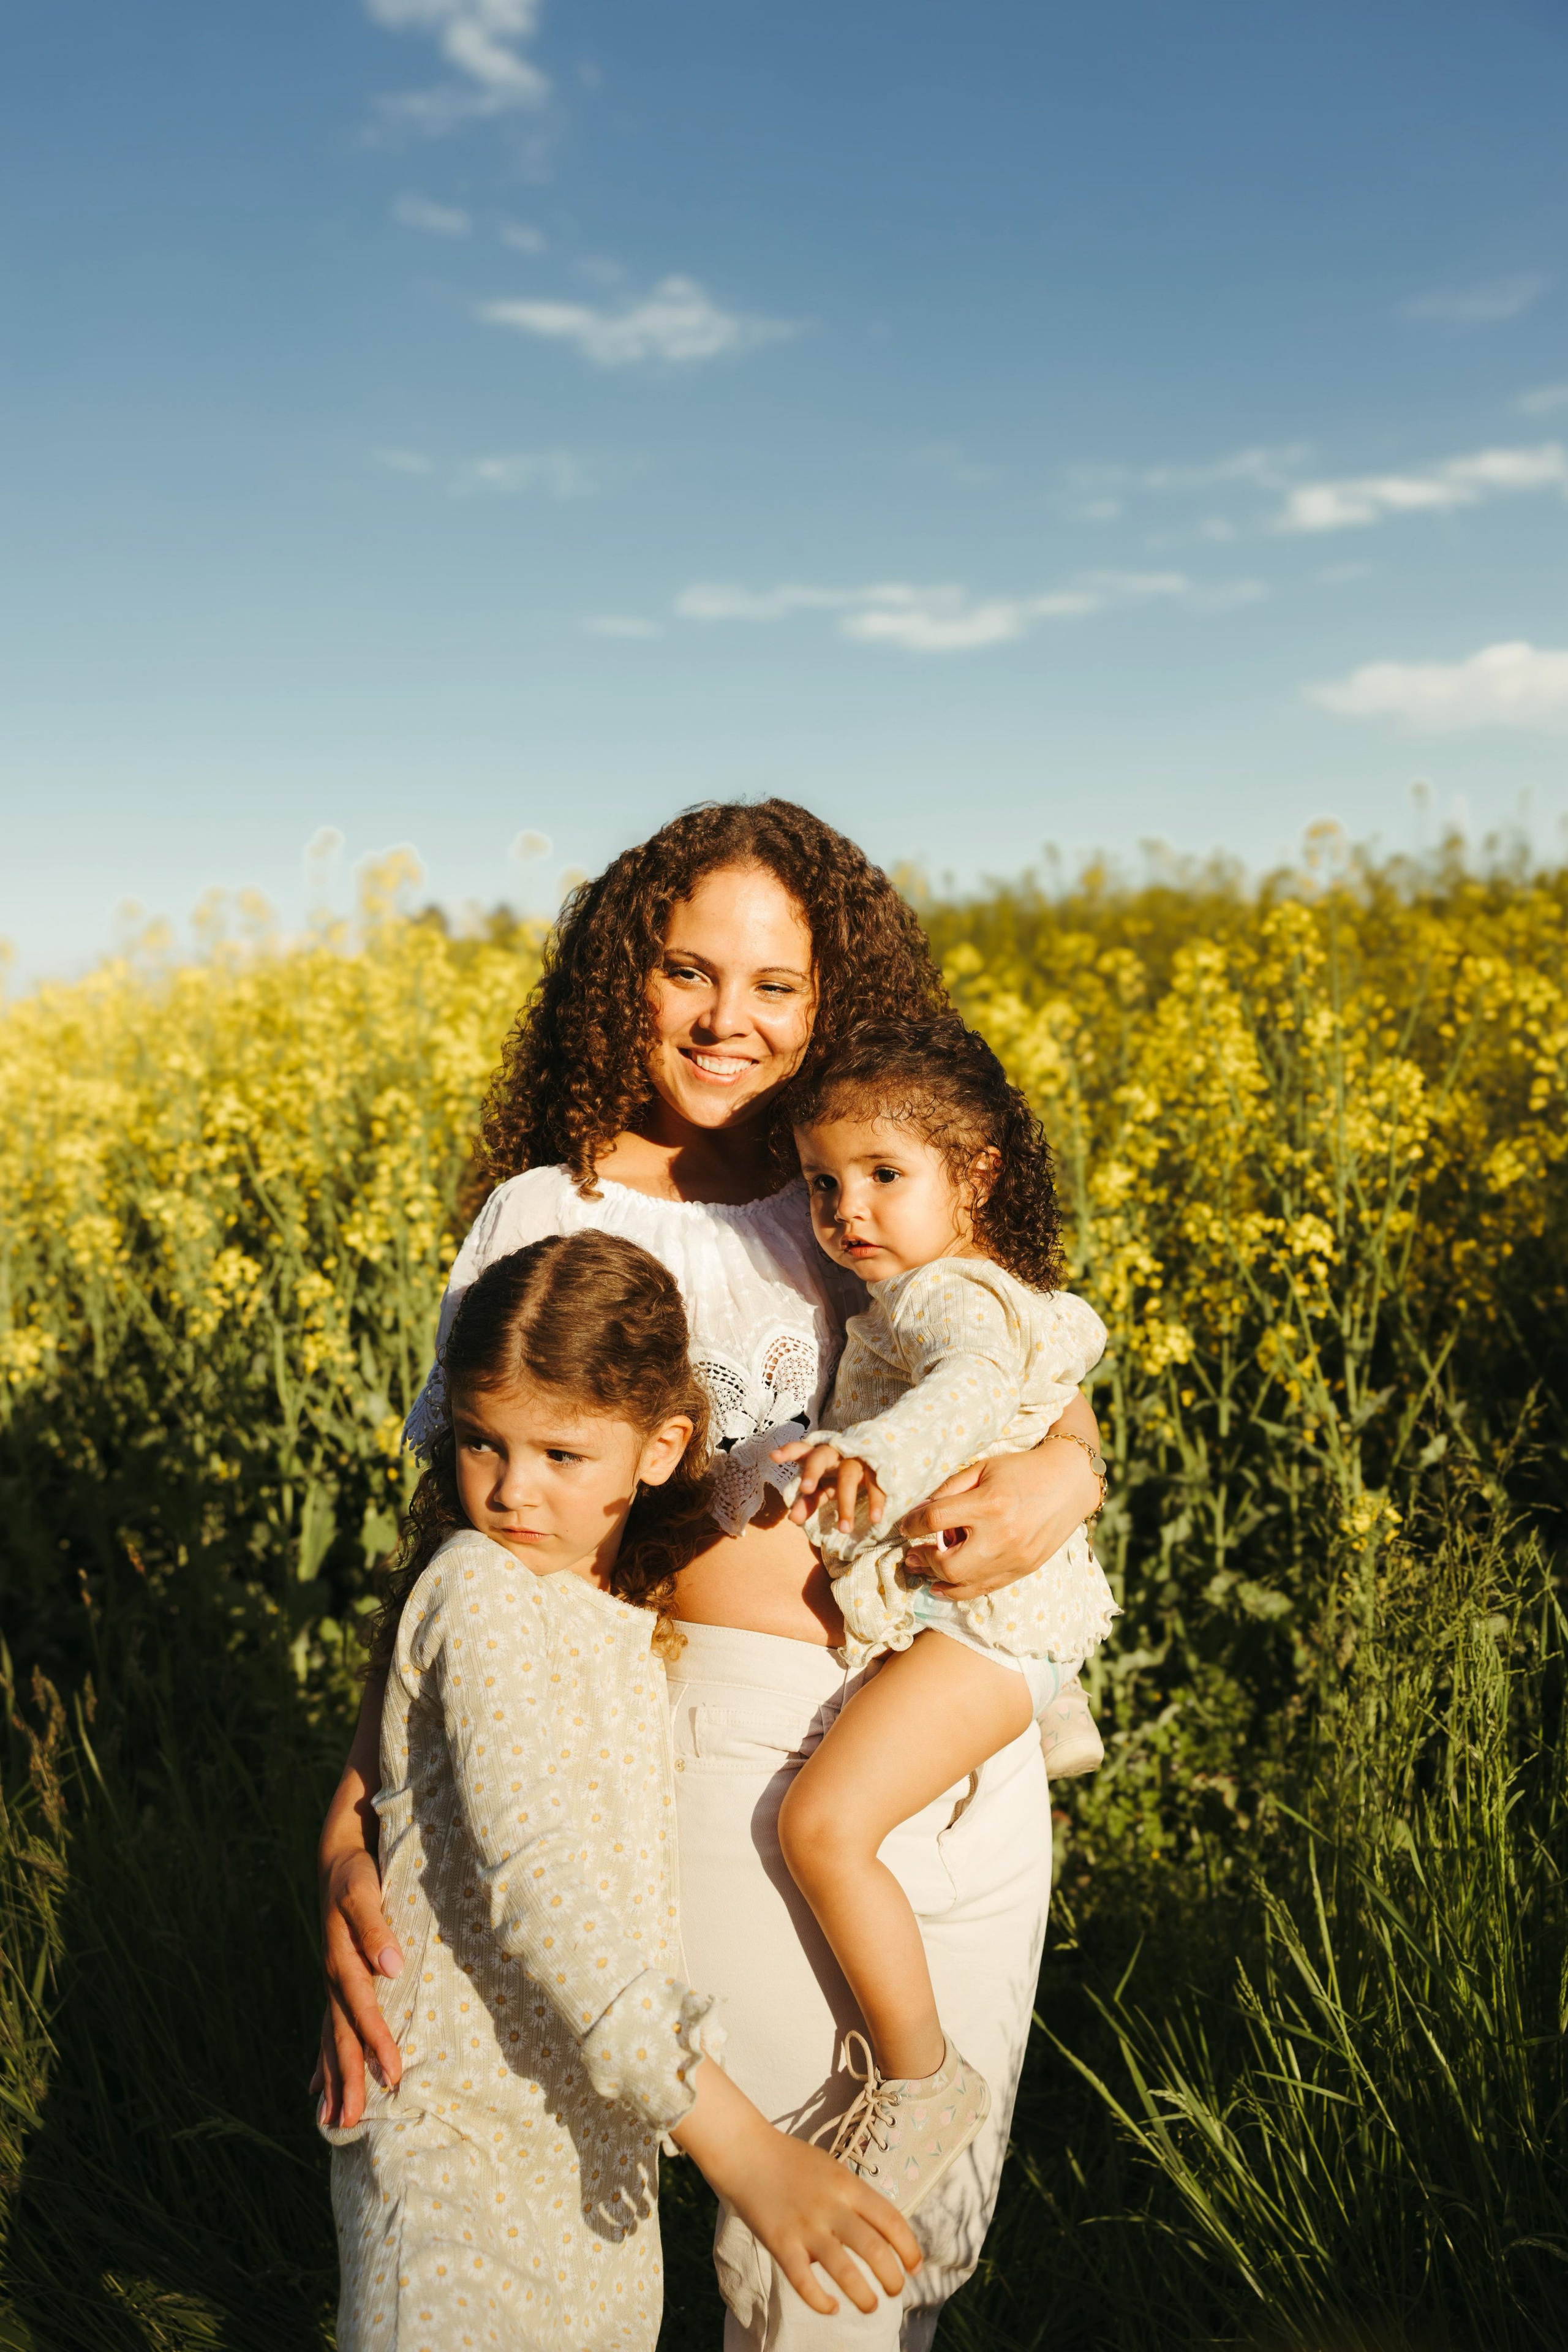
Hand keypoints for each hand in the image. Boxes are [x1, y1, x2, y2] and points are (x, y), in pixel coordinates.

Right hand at [312, 1690, 404, 2129]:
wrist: (364, 1761)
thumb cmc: (398, 1766)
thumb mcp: (401, 1765)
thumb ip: (418, 1766)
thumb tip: (462, 1746)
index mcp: (347, 1855)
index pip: (356, 1897)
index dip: (373, 1930)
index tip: (393, 1971)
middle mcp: (331, 1898)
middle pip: (342, 1969)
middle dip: (365, 2026)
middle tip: (394, 2076)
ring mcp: (326, 1929)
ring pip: (330, 2002)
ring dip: (342, 2059)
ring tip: (352, 2114)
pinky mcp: (334, 1948)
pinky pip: (326, 2008)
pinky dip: (326, 2054)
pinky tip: (321, 2099)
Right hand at [313, 1844, 405, 2126]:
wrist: (338, 1853)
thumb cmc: (356, 1870)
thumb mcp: (364, 1891)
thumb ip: (375, 1928)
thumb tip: (390, 1968)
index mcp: (343, 1960)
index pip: (364, 2011)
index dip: (378, 2043)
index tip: (393, 2076)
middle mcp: (334, 1977)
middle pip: (341, 2036)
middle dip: (348, 2079)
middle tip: (353, 2123)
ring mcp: (332, 1980)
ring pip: (331, 2037)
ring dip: (333, 2078)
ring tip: (332, 2120)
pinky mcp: (336, 1978)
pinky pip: (328, 2026)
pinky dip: (324, 2057)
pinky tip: (317, 2085)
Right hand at [671, 2061, 920, 2315]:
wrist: (746, 2153)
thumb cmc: (792, 2162)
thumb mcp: (832, 2170)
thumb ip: (854, 2199)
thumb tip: (879, 2233)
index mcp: (847, 2185)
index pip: (890, 2219)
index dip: (909, 2247)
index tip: (916, 2267)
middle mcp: (831, 2206)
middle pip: (874, 2248)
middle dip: (892, 2276)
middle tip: (896, 2290)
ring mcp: (805, 2225)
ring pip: (844, 2269)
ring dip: (863, 2294)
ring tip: (871, 2305)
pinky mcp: (780, 2242)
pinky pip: (803, 2281)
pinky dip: (820, 2300)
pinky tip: (830, 2307)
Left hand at [773, 1441, 886, 1532]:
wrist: (876, 1460)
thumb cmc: (838, 1476)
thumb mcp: (822, 1489)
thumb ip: (807, 1503)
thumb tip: (792, 1519)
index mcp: (818, 1456)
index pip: (800, 1450)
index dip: (787, 1452)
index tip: (773, 1456)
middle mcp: (835, 1453)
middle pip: (821, 1456)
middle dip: (812, 1471)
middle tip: (805, 1489)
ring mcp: (856, 1458)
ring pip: (848, 1475)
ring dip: (845, 1503)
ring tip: (844, 1529)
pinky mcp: (876, 1467)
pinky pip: (875, 1483)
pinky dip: (875, 1502)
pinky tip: (875, 1520)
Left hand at [899, 1396, 1101, 1598]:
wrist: (1069, 1483)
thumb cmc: (1022, 1470)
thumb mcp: (983, 1467)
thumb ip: (949, 1489)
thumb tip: (918, 1511)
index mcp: (989, 1503)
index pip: (935, 1521)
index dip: (912, 1524)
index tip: (904, 1526)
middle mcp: (1001, 1535)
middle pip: (946, 1563)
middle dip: (922, 1560)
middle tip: (910, 1555)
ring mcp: (1013, 1558)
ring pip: (963, 1584)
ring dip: (936, 1579)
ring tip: (923, 1571)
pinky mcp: (1023, 1570)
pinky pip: (984, 1589)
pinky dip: (960, 1591)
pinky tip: (943, 1586)